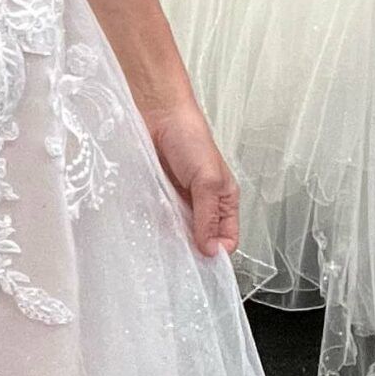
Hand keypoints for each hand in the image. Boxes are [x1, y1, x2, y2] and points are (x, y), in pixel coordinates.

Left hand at [144, 94, 238, 258]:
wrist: (158, 115)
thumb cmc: (190, 139)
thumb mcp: (207, 180)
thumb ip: (209, 216)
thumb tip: (212, 251)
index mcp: (224, 200)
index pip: (227, 238)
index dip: (217, 252)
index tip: (201, 261)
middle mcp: (203, 204)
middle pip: (201, 239)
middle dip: (191, 248)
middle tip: (177, 257)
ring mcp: (179, 201)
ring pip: (178, 232)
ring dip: (170, 237)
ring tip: (160, 243)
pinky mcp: (159, 196)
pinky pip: (158, 219)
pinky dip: (154, 225)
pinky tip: (147, 228)